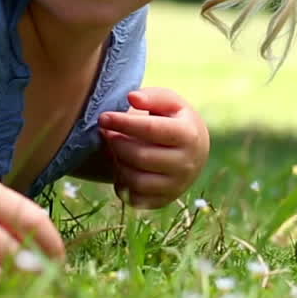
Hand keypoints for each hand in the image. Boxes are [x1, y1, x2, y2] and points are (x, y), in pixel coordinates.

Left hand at [98, 87, 209, 208]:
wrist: (193, 151)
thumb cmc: (174, 120)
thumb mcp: (170, 103)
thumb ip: (152, 96)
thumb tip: (132, 98)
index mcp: (189, 134)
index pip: (151, 129)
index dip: (124, 122)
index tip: (104, 117)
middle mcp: (187, 163)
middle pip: (140, 156)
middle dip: (117, 143)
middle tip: (107, 133)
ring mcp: (177, 185)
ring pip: (136, 180)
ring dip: (118, 164)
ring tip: (114, 150)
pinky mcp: (164, 201)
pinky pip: (134, 198)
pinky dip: (121, 183)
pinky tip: (121, 167)